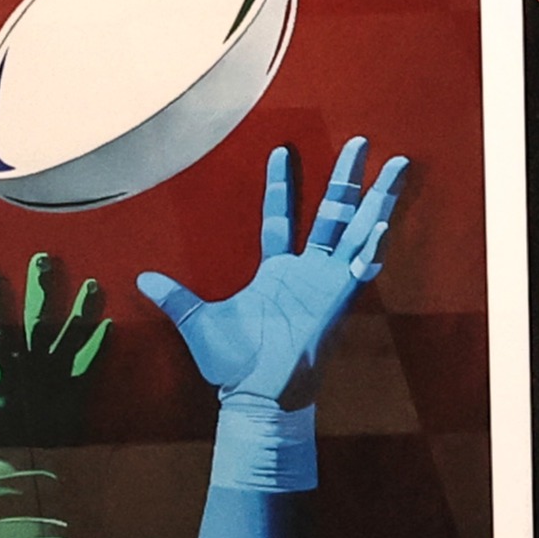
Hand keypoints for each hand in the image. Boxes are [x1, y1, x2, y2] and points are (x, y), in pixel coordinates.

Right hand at [0, 254, 113, 448]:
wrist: (23, 482)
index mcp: (0, 371)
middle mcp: (32, 368)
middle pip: (38, 320)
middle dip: (42, 288)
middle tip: (46, 259)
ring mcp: (58, 380)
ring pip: (72, 337)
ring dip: (83, 310)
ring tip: (95, 284)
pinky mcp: (77, 395)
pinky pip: (92, 366)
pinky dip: (101, 346)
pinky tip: (111, 325)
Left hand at [138, 140, 412, 412]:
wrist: (258, 397)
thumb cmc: (234, 365)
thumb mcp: (198, 322)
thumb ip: (176, 298)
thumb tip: (141, 279)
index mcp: (276, 272)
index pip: (280, 218)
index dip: (281, 185)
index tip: (281, 150)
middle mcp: (307, 271)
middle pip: (333, 213)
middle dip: (348, 178)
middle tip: (361, 140)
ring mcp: (328, 283)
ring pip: (358, 230)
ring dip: (377, 199)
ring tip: (397, 164)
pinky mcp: (340, 301)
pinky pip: (361, 269)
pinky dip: (372, 249)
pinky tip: (381, 226)